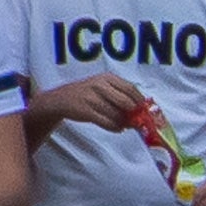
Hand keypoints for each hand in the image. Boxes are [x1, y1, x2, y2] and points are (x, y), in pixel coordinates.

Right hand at [34, 73, 151, 136]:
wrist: (61, 99)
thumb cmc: (87, 93)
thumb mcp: (103, 86)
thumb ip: (120, 94)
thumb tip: (142, 109)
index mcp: (106, 78)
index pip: (131, 88)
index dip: (140, 101)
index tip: (144, 109)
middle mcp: (99, 86)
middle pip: (127, 102)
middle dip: (134, 113)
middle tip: (136, 119)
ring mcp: (91, 98)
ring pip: (117, 115)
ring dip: (124, 123)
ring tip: (124, 124)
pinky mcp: (86, 112)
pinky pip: (108, 123)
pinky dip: (115, 128)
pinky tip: (117, 127)